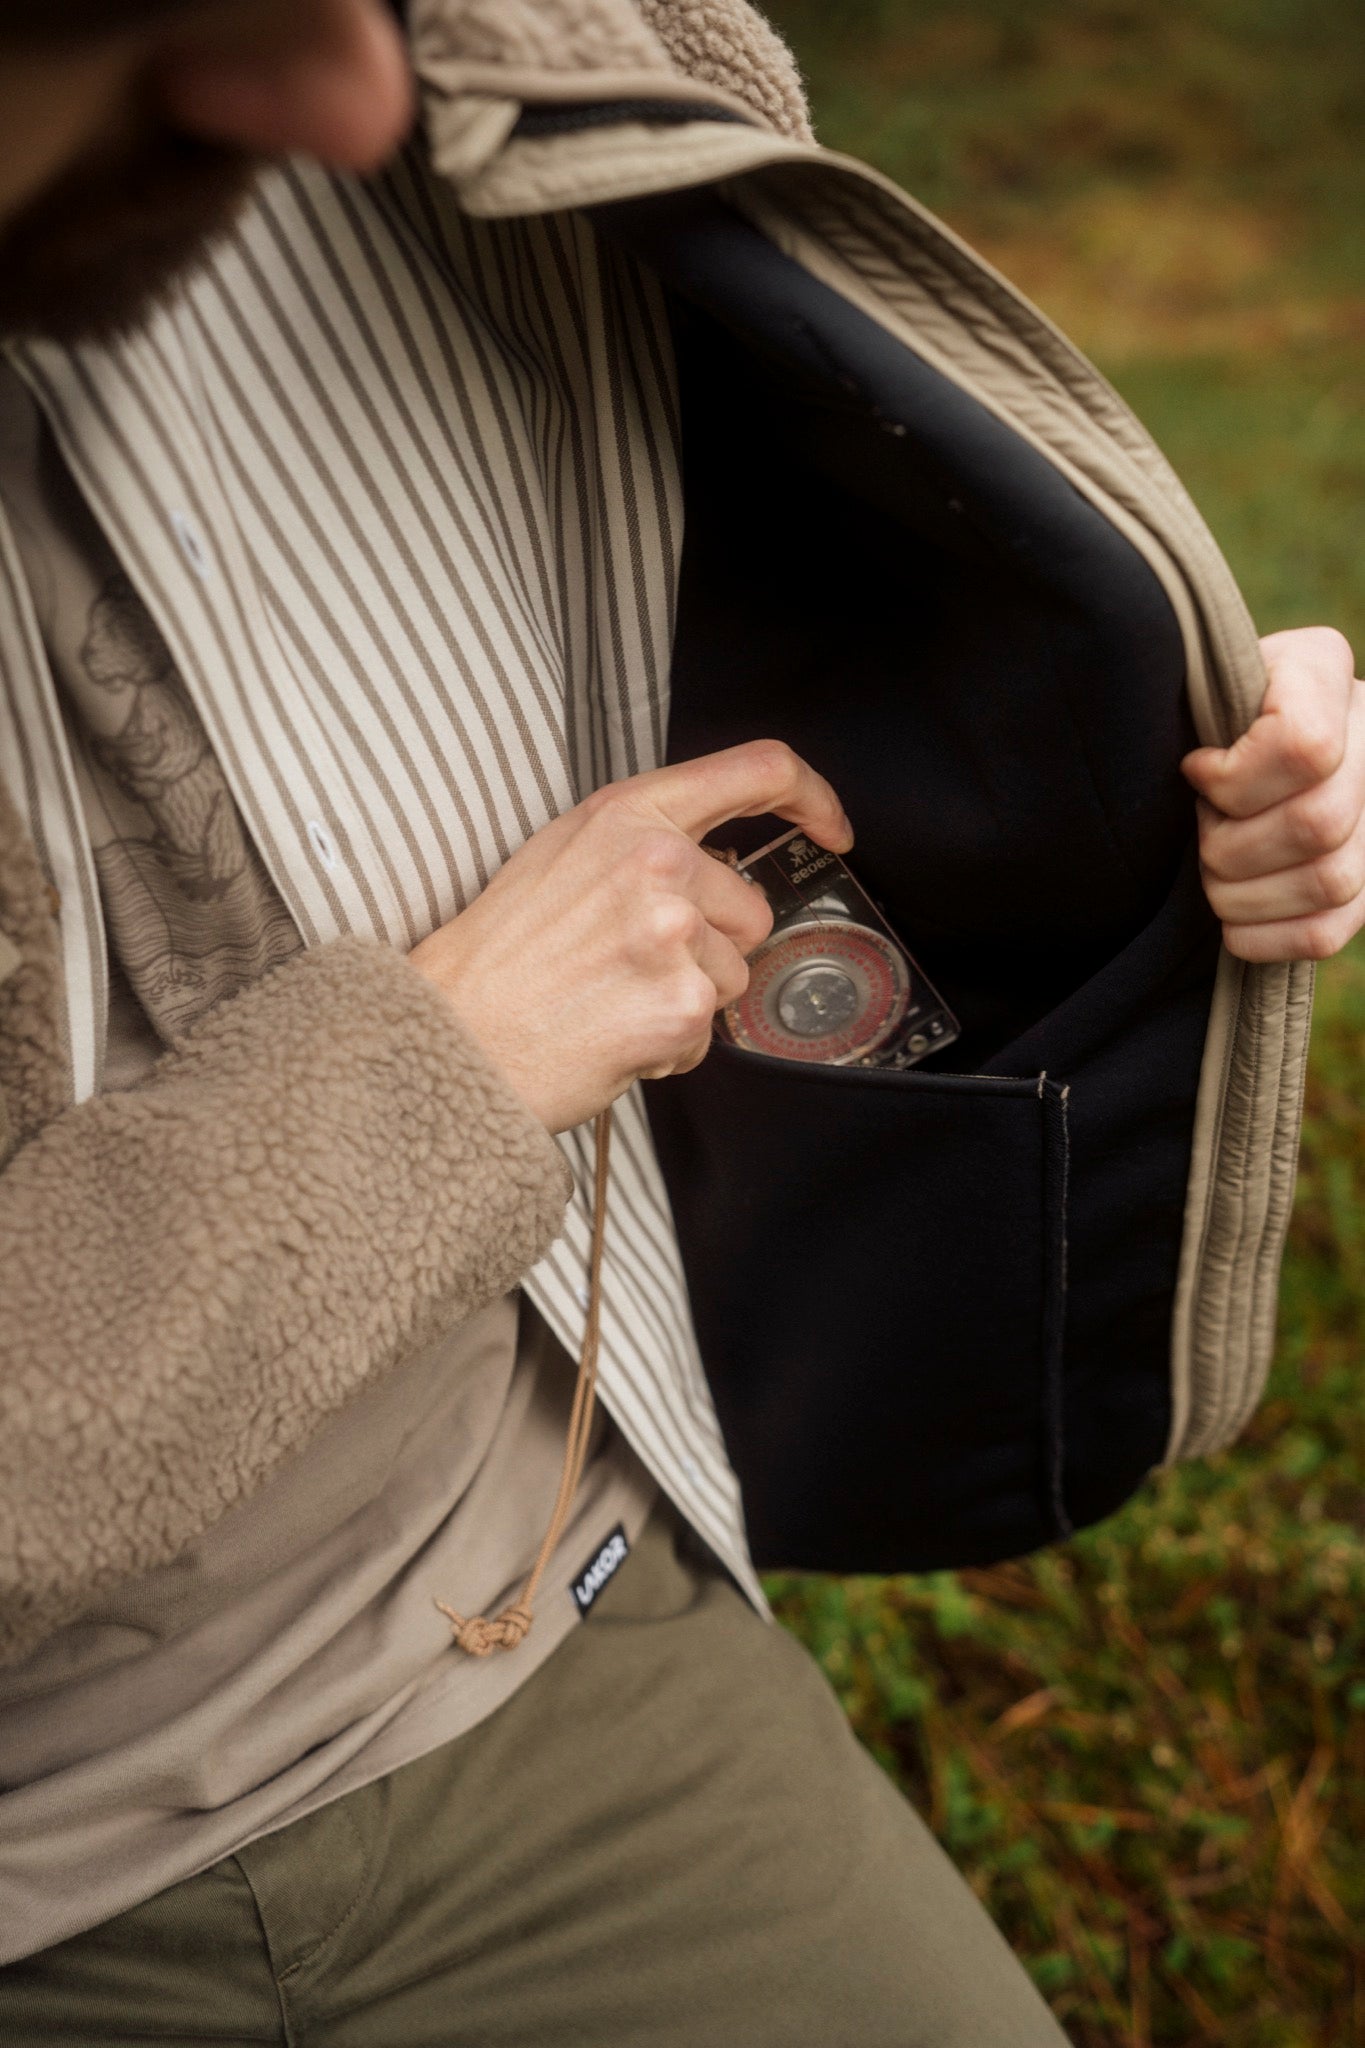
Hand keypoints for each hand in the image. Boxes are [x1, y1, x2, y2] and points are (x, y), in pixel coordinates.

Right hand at [409, 741, 851, 1131]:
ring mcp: (673, 933)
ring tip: (609, 999)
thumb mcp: (564, 856)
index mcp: (628, 813)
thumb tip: (708, 857)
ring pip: (733, 978)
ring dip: (685, 1000)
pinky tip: (611, 1033)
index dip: (813, 797)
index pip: (759, 770)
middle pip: (751, 909)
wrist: (451, 1036)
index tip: (831, 827)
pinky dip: (669, 1048)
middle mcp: (657, 863)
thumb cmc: (499, 958)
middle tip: (627, 964)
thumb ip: (640, 841)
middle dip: (709, 947)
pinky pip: (708, 1034)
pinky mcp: (681, 1004)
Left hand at [1182, 627, 1364, 961]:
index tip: (1195, 772)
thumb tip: (1189, 769)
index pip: (1305, 746)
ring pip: (1329, 882)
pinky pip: (1325, 932)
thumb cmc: (1192, 716)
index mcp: (1322, 671)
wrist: (1224, 744)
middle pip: (1318, 823)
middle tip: (1203, 826)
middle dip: (1231, 843)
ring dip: (1241, 893)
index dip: (1234, 778)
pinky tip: (1231, 912)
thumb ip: (1193, 705)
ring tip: (1213, 867)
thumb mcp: (1191, 684)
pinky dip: (1261, 935)